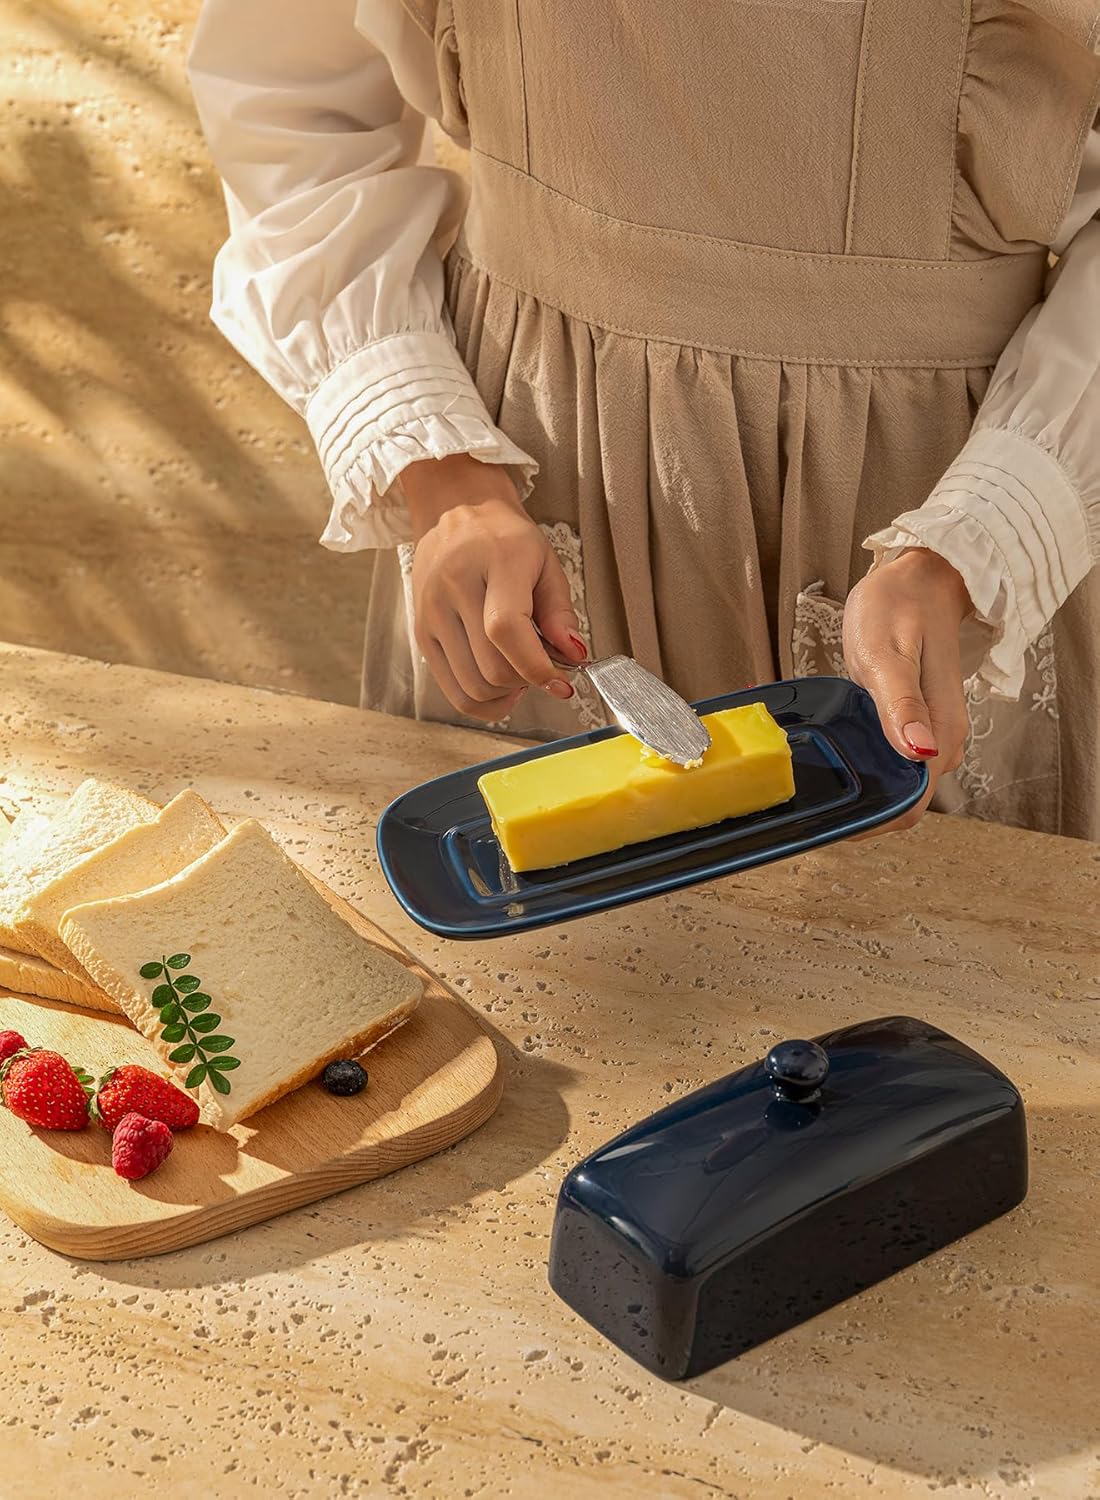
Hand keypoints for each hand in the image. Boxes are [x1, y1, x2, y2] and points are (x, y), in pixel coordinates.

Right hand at [402, 453, 586, 721]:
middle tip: (542, 668)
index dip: (537, 667)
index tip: (562, 683)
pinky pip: (451, 689)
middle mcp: (455, 587)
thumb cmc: (505, 537)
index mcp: (495, 561)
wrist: (455, 511)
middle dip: (526, 681)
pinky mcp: (420, 634)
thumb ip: (561, 610)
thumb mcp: (545, 561)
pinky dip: (481, 700)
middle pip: (491, 668)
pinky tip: (498, 685)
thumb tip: (573, 655)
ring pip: (472, 686)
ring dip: (504, 694)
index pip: (506, 629)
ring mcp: (432, 613)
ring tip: (519, 673)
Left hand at [842, 547, 972, 833]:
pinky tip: (834, 754)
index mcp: (940, 735)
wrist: (921, 577)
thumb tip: (920, 752)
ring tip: (814, 776)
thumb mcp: (887, 653)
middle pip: (899, 803)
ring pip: (894, 784)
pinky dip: (863, 764)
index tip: (826, 818)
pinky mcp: (916, 726)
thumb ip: (901, 705)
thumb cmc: (900, 608)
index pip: (909, 807)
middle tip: (806, 796)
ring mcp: (930, 736)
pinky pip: (891, 761)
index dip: (869, 822)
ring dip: (858, 787)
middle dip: (857, 808)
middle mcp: (940, 744)